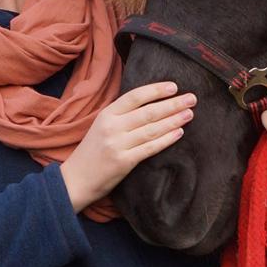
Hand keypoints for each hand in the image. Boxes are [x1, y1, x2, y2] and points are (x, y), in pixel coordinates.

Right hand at [60, 83, 195, 212]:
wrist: (75, 180)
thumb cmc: (92, 152)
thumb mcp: (101, 126)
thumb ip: (121, 116)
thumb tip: (152, 104)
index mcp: (107, 114)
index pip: (135, 96)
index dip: (156, 90)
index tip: (174, 87)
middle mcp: (112, 127)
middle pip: (148, 111)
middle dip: (173, 104)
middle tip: (192, 99)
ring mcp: (117, 144)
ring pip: (152, 129)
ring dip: (173, 120)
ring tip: (189, 114)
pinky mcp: (123, 162)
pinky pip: (150, 148)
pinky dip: (166, 139)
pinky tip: (179, 133)